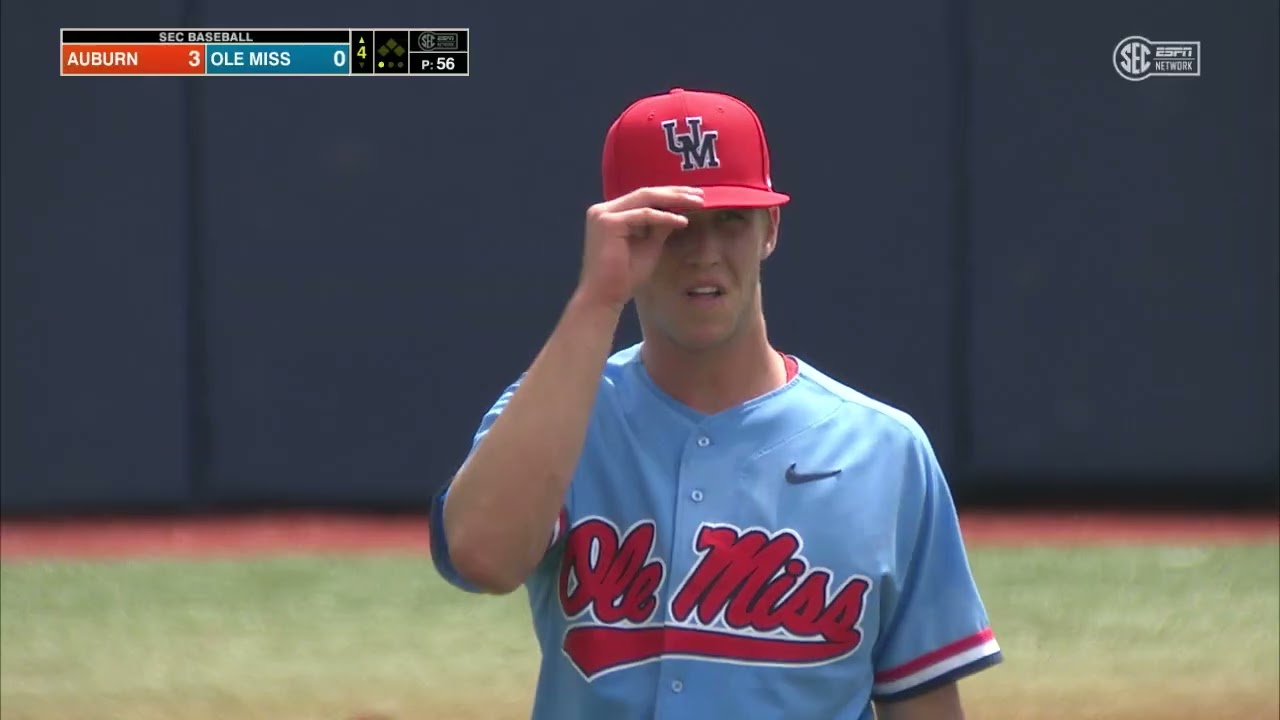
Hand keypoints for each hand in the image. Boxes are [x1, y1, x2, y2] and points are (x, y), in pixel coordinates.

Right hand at [576, 186, 704, 310]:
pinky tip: (683, 221)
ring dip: (674, 200)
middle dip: (675, 192)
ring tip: (697, 203)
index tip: (694, 197)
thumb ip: (660, 227)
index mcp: (611, 214)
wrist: (604, 297)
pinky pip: (643, 215)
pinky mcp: (608, 223)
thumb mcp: (649, 246)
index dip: (670, 195)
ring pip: (645, 199)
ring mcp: (603, 214)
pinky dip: (664, 217)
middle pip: (646, 193)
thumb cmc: (624, 278)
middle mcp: (603, 210)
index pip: (643, 198)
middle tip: (700, 194)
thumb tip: (679, 211)